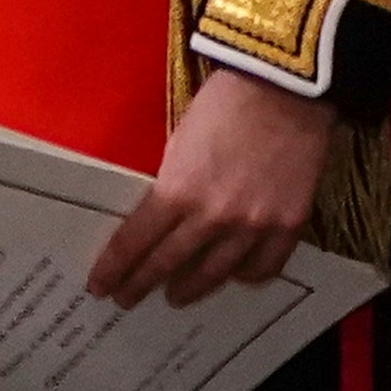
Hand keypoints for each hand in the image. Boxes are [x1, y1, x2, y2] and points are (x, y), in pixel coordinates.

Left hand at [85, 72, 337, 305]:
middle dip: (143, 284)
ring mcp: (254, 225)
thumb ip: (171, 186)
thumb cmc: (221, 107)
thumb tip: (161, 217)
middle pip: (169, 263)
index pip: (136, 242)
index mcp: (176, 192)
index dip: (116, 268)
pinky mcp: (290, 225)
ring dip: (192, 288)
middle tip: (127, 299)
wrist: (283, 92)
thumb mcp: (178, 145)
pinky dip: (246, 277)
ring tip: (177, 295)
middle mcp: (213, 217)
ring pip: (216, 273)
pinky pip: (265, 267)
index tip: (100, 286)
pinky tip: (234, 278)